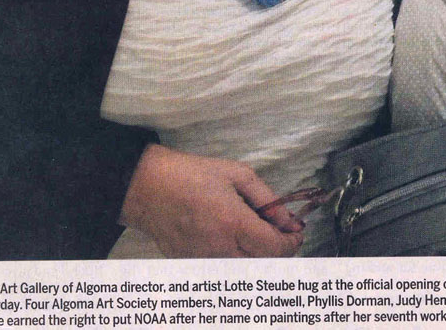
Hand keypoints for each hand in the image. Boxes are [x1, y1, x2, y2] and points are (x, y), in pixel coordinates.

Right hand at [119, 145, 304, 256]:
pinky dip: (236, 257)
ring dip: (257, 254)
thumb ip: (267, 198)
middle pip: (263, 265)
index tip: (297, 233)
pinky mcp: (191, 265)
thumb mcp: (236, 174)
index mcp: (233, 223)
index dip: (292, 242)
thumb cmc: (190, 175)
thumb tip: (288, 218)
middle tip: (282, 233)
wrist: (148, 187)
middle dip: (278, 250)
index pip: (275, 248)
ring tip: (256, 232)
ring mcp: (204, 261)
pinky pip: (223, 268)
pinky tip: (233, 237)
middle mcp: (219, 249)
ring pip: (244, 270)